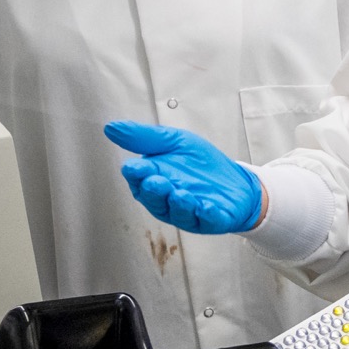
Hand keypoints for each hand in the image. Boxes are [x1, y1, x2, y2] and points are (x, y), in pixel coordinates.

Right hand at [105, 121, 262, 234]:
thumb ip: (145, 137)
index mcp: (154, 180)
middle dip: (155, 191)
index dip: (136, 174)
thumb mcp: (174, 142)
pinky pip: (207, 220)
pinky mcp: (212, 219)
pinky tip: (206, 207)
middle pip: (155, 199)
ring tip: (179, 193)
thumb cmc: (201, 164)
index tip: (135, 167)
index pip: (139, 179)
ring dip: (178, 204)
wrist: (237, 181)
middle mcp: (167, 200)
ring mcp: (189, 212)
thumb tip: (111, 128)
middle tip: (156, 181)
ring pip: (179, 212)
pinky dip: (206, 214)